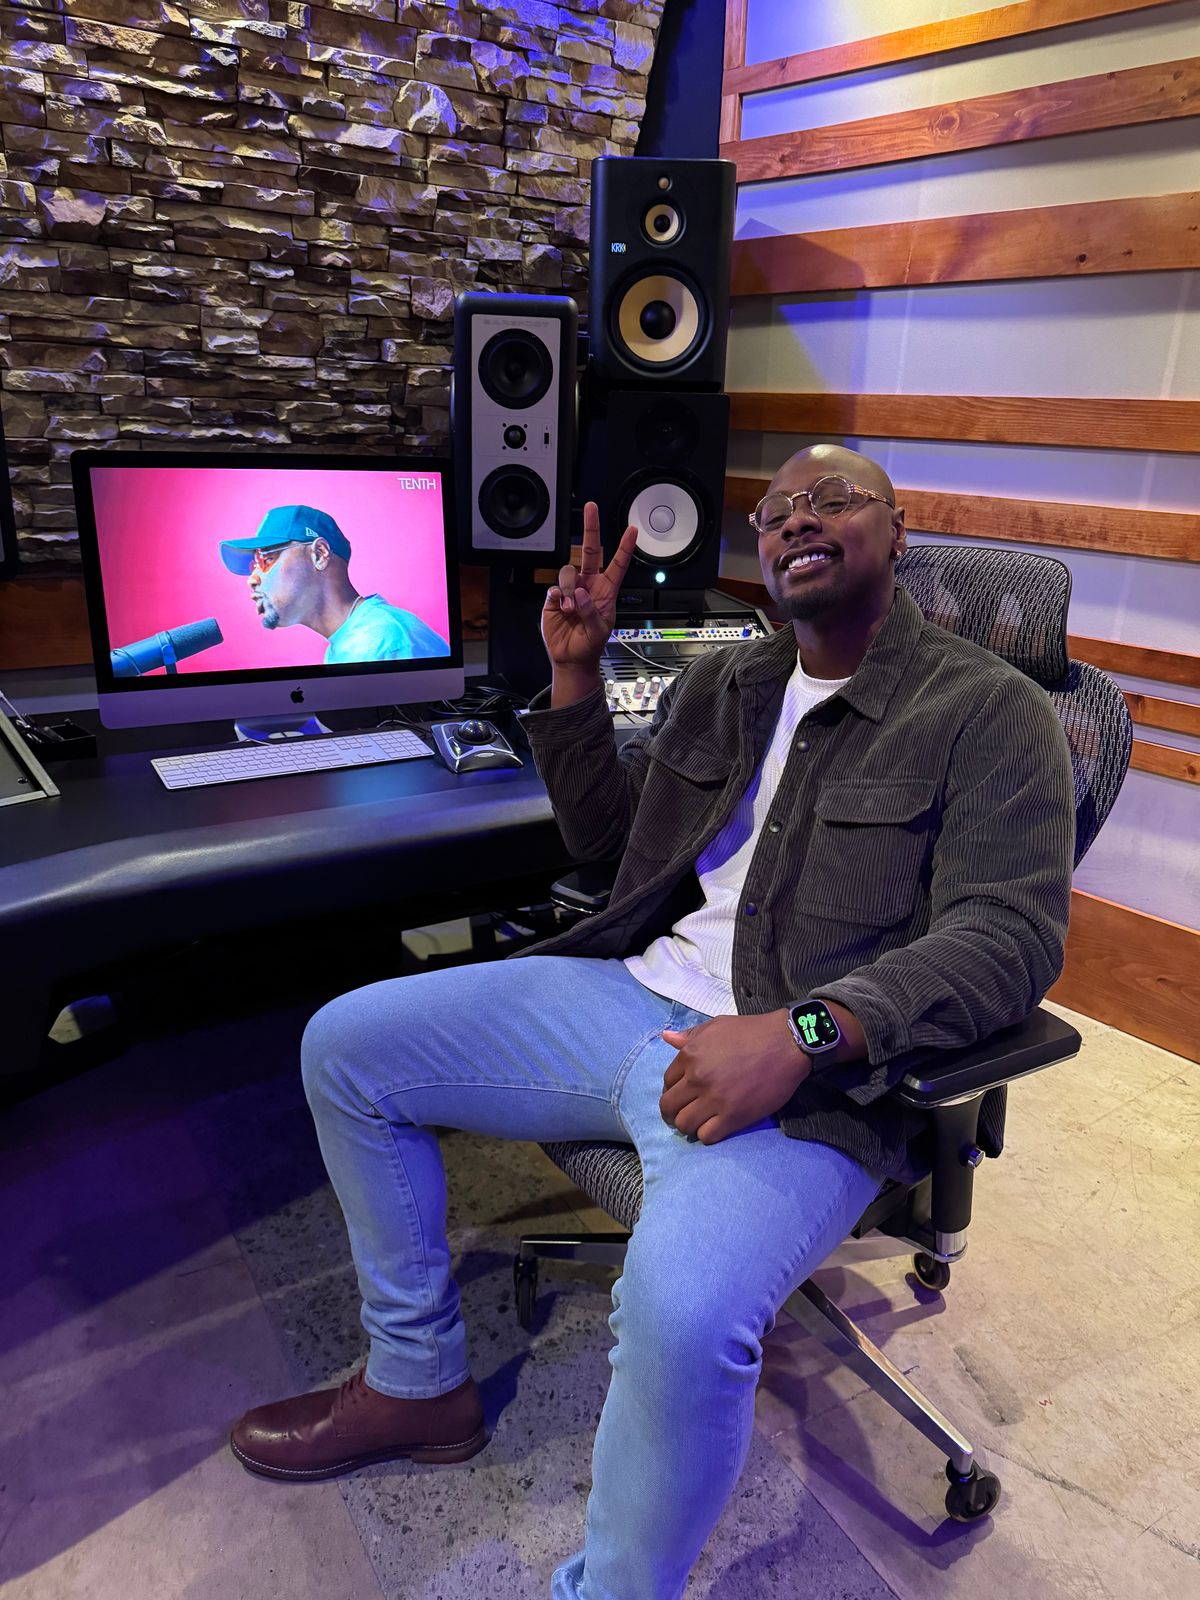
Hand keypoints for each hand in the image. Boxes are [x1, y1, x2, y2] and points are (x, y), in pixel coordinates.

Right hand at [541, 500, 638, 671]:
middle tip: (591, 508)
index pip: (617, 564)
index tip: (632, 530)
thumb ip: (591, 611)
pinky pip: (554, 587)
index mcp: (606, 591)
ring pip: (568, 571)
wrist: (571, 658)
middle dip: (591, 528)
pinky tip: (561, 608)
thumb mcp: (599, 631)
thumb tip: (580, 594)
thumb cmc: (591, 644)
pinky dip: (557, 597)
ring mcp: (571, 589)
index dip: (624, 547)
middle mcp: (588, 584)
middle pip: (590, 551)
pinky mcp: (554, 597)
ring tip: (571, 609)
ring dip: (570, 589)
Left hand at [659, 1012, 812, 1144]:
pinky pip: (706, 1136)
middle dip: (672, 1112)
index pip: (667, 1082)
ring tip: (699, 1121)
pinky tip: (715, 1126)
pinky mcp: (734, 1116)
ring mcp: (714, 1099)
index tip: (682, 1094)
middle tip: (684, 1113)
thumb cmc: (752, 1032)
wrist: (787, 1043)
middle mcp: (697, 1078)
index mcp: (690, 1055)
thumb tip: (666, 1037)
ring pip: (684, 1125)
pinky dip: (706, 1134)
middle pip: (669, 1107)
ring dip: (688, 1125)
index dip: (672, 1089)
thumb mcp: (716, 1026)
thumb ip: (689, 1036)